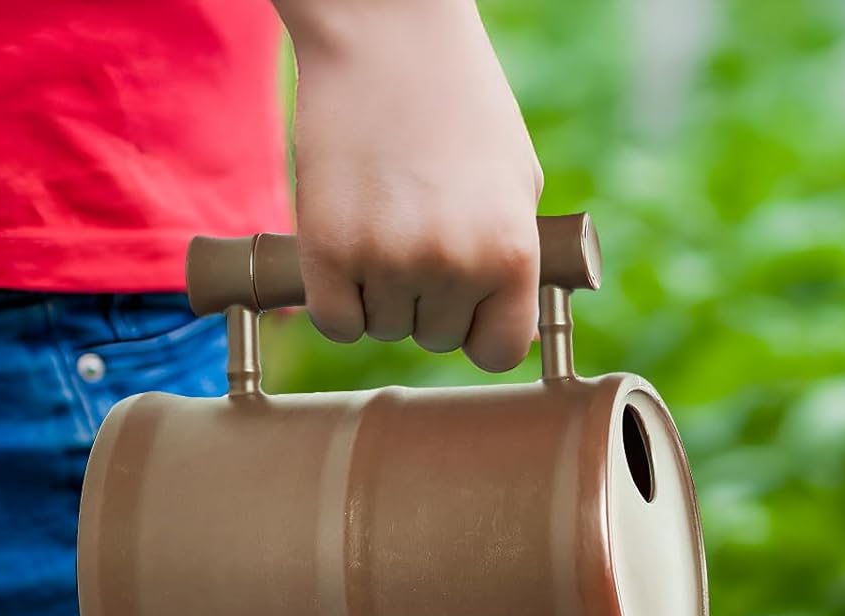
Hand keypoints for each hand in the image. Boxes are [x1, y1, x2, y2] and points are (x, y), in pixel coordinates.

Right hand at [273, 0, 543, 370]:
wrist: (387, 33)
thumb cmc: (459, 103)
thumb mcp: (517, 184)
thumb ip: (514, 262)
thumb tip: (509, 329)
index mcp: (511, 254)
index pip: (498, 353)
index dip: (478, 331)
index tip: (464, 304)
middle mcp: (454, 266)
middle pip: (434, 338)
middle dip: (425, 300)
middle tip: (414, 234)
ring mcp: (388, 259)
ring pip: (383, 327)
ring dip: (378, 293)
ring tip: (383, 223)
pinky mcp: (328, 248)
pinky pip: (336, 321)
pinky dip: (337, 301)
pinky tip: (345, 253)